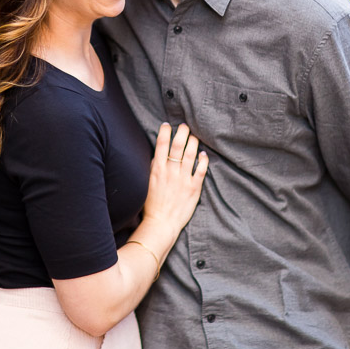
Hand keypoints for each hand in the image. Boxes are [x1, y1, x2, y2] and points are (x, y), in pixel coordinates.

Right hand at [141, 123, 207, 237]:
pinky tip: (204, 154)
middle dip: (182, 132)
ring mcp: (183, 179)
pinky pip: (201, 169)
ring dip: (193, 142)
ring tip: (194, 137)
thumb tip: (158, 154)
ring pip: (191, 154)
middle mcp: (171, 171)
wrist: (161, 223)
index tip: (167, 125)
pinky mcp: (194, 188)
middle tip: (185, 126)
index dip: (165, 131)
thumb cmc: (151, 204)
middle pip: (178, 145)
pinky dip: (203, 160)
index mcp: (157, 169)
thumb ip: (153, 168)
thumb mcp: (146, 182)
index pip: (161, 144)